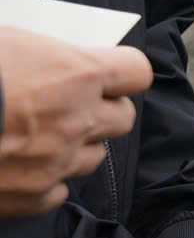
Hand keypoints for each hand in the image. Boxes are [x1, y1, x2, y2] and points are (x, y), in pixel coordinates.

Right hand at [0, 28, 149, 216]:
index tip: (104, 72)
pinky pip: (58, 190)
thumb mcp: (3, 40)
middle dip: (101, 109)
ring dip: (74, 145)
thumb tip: (48, 61)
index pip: (136, 71)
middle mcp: (79, 120)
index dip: (120, 71)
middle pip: (123, 117)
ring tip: (36, 135)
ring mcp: (58, 162)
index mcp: (77, 73)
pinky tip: (16, 166)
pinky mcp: (33, 197)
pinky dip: (44, 180)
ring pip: (94, 156)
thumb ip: (38, 53)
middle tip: (68, 104)